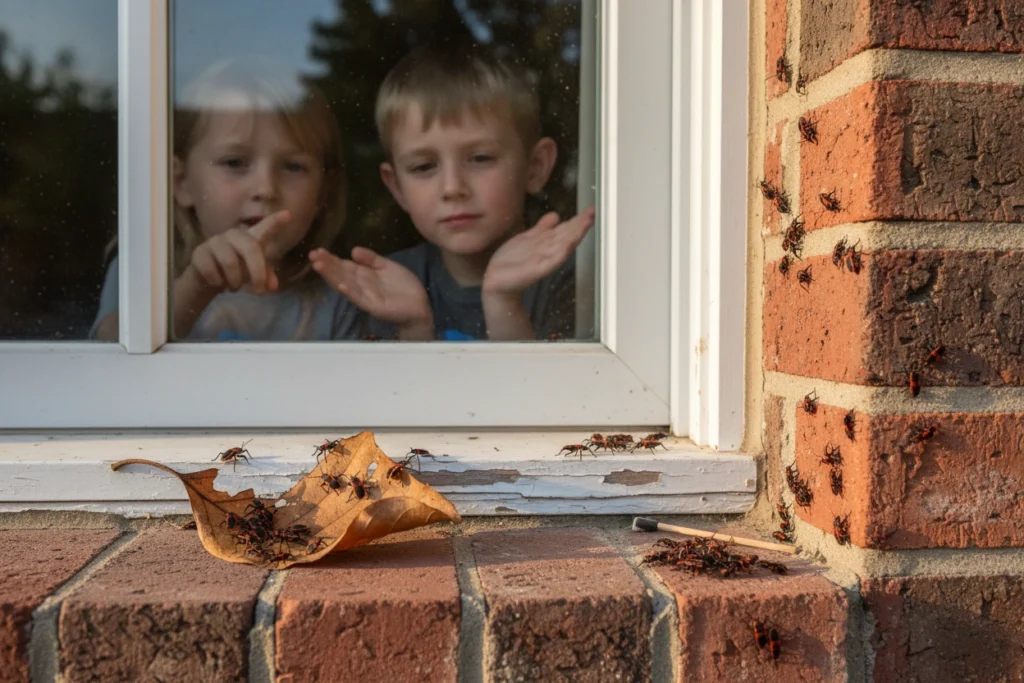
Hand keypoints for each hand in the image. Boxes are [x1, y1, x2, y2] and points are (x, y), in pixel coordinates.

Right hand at [187, 210, 290, 293]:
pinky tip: (218, 283)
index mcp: (250, 239)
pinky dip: (218, 282)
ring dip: (235, 281)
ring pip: (230, 262)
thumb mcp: (253, 275)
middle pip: (251, 247)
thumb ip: (266, 277)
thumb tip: (272, 286)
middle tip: (259, 291)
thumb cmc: (236, 272)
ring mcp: (215, 242)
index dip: (275, 222)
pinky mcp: (199, 252)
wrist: (207, 279)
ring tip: (234, 288)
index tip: (288, 215)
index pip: (264, 228)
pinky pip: (211, 270)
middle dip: (258, 273)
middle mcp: (234, 236)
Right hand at [310, 246, 432, 328]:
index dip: (331, 258)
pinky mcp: (374, 306)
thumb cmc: (404, 287)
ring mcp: (366, 296)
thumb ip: (371, 259)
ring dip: (332, 276)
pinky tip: (341, 286)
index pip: (344, 265)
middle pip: (341, 273)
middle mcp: (361, 285)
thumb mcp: (387, 266)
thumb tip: (353, 249)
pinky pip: (360, 299)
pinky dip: (350, 292)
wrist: (419, 306)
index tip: (317, 251)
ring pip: (345, 284)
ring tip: (319, 266)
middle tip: (312, 255)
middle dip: (327, 265)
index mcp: (364, 275)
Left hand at [482, 207, 594, 295]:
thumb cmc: (513, 260)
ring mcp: (544, 260)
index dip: (578, 219)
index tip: (591, 210)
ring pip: (562, 245)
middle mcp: (548, 250)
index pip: (566, 229)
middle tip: (593, 213)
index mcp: (547, 242)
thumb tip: (556, 215)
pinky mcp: (536, 270)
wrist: (497, 279)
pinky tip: (569, 245)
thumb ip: (543, 228)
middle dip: (580, 224)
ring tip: (586, 223)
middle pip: (567, 235)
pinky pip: (551, 261)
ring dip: (575, 235)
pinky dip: (560, 253)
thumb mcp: (528, 238)